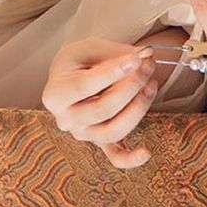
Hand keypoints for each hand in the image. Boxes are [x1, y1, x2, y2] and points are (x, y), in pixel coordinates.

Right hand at [42, 37, 158, 169]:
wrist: (73, 76)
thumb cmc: (80, 60)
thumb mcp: (90, 48)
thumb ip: (116, 53)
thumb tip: (145, 56)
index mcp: (55, 94)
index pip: (84, 86)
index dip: (113, 73)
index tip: (136, 59)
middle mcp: (65, 119)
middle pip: (102, 109)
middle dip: (131, 86)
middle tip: (148, 65)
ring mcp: (83, 134)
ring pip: (113, 131)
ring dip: (138, 108)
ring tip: (151, 84)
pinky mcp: (99, 142)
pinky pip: (115, 157)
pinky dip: (131, 159)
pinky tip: (146, 152)